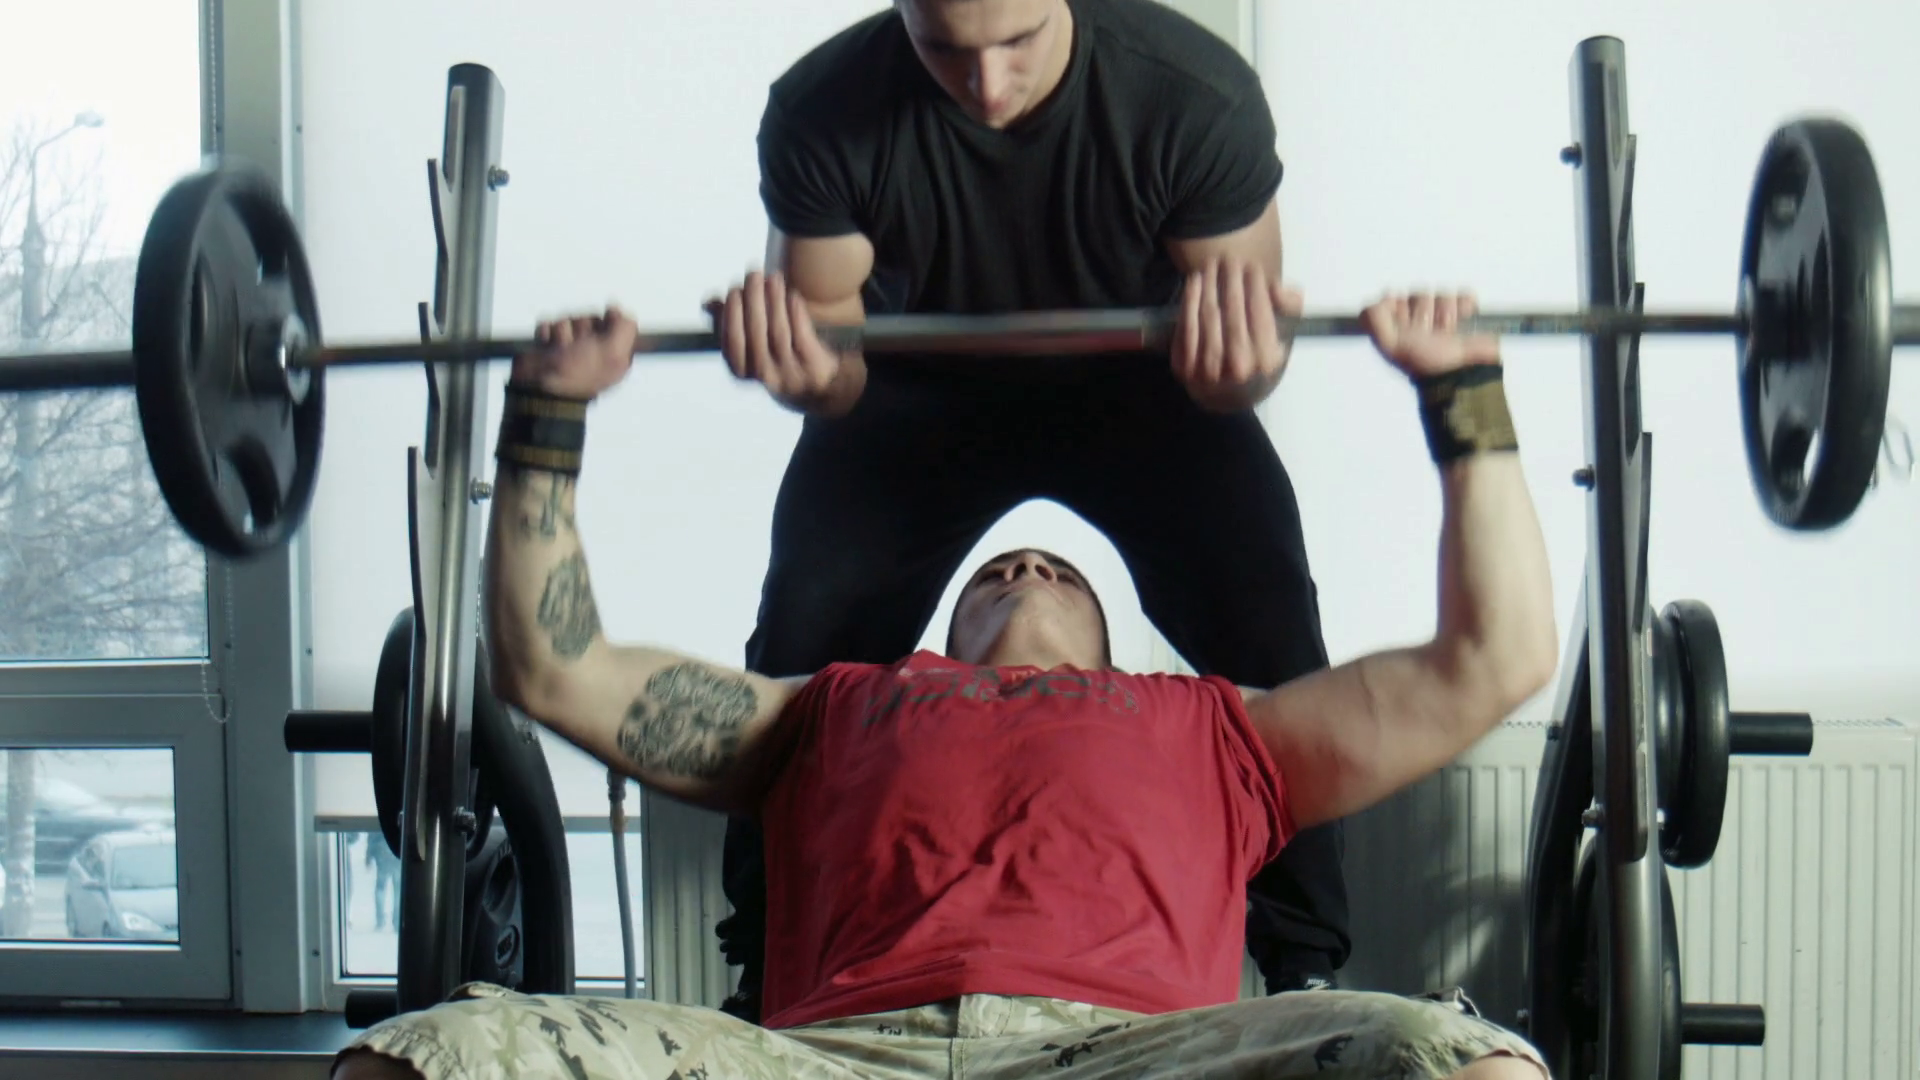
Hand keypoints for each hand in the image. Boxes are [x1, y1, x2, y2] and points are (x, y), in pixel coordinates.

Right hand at [510, 306, 638, 398]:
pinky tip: (548, 348)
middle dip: (581, 330)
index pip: (613, 321)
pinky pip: (547, 324)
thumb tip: (614, 308)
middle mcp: (592, 348)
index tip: (601, 335)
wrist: (543, 389)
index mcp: (611, 352)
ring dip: (562, 334)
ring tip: (560, 352)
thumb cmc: (580, 374)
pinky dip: (546, 334)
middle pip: (589, 318)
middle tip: (578, 349)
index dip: (606, 325)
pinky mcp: (547, 342)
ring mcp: (568, 345)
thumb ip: (625, 327)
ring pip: (567, 320)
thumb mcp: (613, 354)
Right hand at [705, 271, 843, 411]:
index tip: (734, 291)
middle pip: (756, 334)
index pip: (733, 343)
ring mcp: (790, 372)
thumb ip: (728, 324)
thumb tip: (708, 302)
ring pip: (779, 332)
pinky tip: (791, 294)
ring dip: (774, 301)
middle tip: (753, 275)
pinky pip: (802, 335)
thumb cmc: (775, 359)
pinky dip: (795, 312)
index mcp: (743, 372)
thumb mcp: (749, 348)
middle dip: (753, 301)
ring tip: (772, 278)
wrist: (818, 387)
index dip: (731, 315)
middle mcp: (766, 375)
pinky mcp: (813, 364)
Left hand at [1171, 258, 1299, 412]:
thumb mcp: (1282, 332)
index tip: (1252, 265)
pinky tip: (1195, 280)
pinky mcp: (1184, 369)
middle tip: (1229, 258)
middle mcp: (1237, 369)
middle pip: (1232, 312)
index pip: (1260, 313)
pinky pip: (1186, 326)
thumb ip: (1289, 305)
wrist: (1227, 391)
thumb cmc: (1257, 352)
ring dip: (1210, 284)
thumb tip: (1275, 288)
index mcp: (1266, 361)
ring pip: (1209, 316)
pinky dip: (1189, 299)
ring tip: (1212, 264)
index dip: (1256, 285)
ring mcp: (1208, 371)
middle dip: (1231, 280)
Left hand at [1359, 292, 1501, 378]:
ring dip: (1446, 314)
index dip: (1402, 312)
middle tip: (1429, 336)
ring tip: (1447, 334)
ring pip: (1441, 295)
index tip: (1407, 330)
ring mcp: (1442, 317)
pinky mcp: (1465, 314)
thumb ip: (1374, 318)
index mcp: (1398, 327)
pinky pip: (1463, 296)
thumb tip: (1386, 295)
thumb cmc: (1427, 365)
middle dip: (1426, 314)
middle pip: (1419, 295)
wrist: (1462, 372)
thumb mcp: (1391, 345)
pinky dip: (1464, 306)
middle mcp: (1418, 321)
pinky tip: (1462, 320)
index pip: (1395, 299)